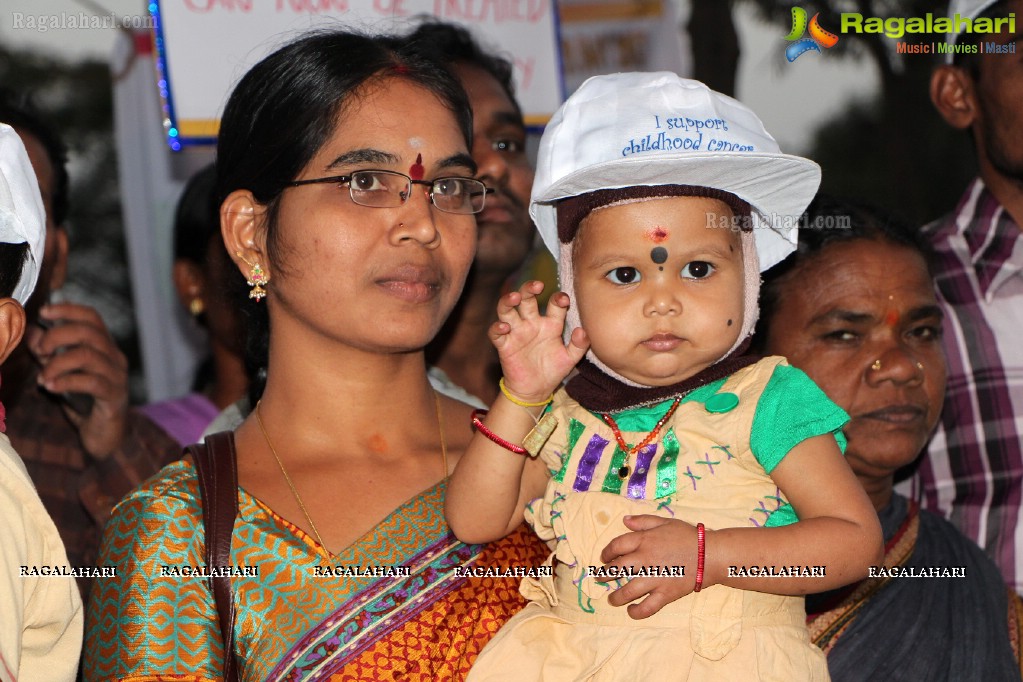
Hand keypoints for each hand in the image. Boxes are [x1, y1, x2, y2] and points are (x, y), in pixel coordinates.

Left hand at [29, 303, 128, 459]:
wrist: (106, 435)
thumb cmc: (84, 401)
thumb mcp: (61, 371)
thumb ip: (48, 352)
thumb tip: (31, 331)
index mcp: (105, 346)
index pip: (91, 317)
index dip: (68, 310)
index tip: (43, 313)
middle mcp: (115, 357)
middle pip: (89, 332)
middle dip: (58, 336)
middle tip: (40, 351)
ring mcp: (117, 376)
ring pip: (89, 356)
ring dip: (58, 363)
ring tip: (43, 377)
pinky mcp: (114, 396)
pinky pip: (91, 382)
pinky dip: (66, 382)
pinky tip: (51, 387)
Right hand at [490, 280, 588, 402]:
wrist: (535, 391)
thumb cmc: (552, 371)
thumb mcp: (570, 359)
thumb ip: (579, 345)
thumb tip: (582, 331)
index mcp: (550, 324)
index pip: (554, 305)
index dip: (558, 299)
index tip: (563, 299)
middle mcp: (532, 324)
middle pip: (527, 299)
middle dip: (529, 289)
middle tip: (537, 285)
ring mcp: (516, 333)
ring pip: (507, 310)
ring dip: (509, 301)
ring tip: (515, 297)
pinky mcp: (504, 345)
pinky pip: (496, 333)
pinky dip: (497, 328)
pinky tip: (504, 327)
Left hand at [597, 514, 697, 618]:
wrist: (710, 554)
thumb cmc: (688, 536)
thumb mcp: (665, 522)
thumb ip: (643, 521)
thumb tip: (624, 520)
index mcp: (644, 541)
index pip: (616, 546)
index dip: (606, 553)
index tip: (604, 558)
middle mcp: (645, 560)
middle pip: (617, 569)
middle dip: (605, 575)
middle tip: (600, 578)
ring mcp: (655, 579)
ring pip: (628, 591)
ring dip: (616, 597)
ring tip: (611, 599)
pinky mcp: (666, 594)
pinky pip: (647, 607)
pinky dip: (637, 611)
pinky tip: (631, 611)